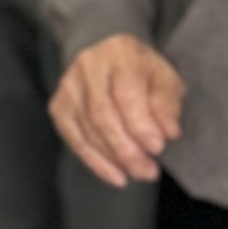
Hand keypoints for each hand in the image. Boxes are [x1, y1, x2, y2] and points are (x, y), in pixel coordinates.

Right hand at [52, 34, 183, 187]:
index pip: (125, 94)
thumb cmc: (141, 71)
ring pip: (88, 131)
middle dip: (127, 149)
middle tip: (148, 170)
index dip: (141, 125)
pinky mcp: (59, 106)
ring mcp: (69, 87)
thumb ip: (167, 103)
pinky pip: (75, 140)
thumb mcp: (164, 77)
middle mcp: (88, 66)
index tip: (157, 148)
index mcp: (119, 53)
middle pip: (102, 116)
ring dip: (114, 158)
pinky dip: (95, 162)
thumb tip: (168, 132)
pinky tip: (116, 175)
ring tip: (139, 172)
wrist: (110, 57)